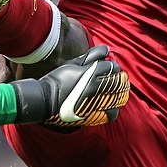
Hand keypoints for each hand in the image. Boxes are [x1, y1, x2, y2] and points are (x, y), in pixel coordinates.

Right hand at [11, 45, 128, 128]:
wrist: (44, 101)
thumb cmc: (57, 80)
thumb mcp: (72, 64)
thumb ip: (91, 56)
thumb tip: (106, 50)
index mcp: (90, 74)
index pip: (111, 68)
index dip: (113, 66)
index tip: (111, 67)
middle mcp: (94, 89)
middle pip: (117, 82)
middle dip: (121, 79)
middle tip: (120, 78)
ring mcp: (93, 104)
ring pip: (118, 98)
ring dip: (121, 93)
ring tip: (120, 90)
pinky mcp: (92, 116)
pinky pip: (111, 114)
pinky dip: (115, 108)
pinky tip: (112, 105)